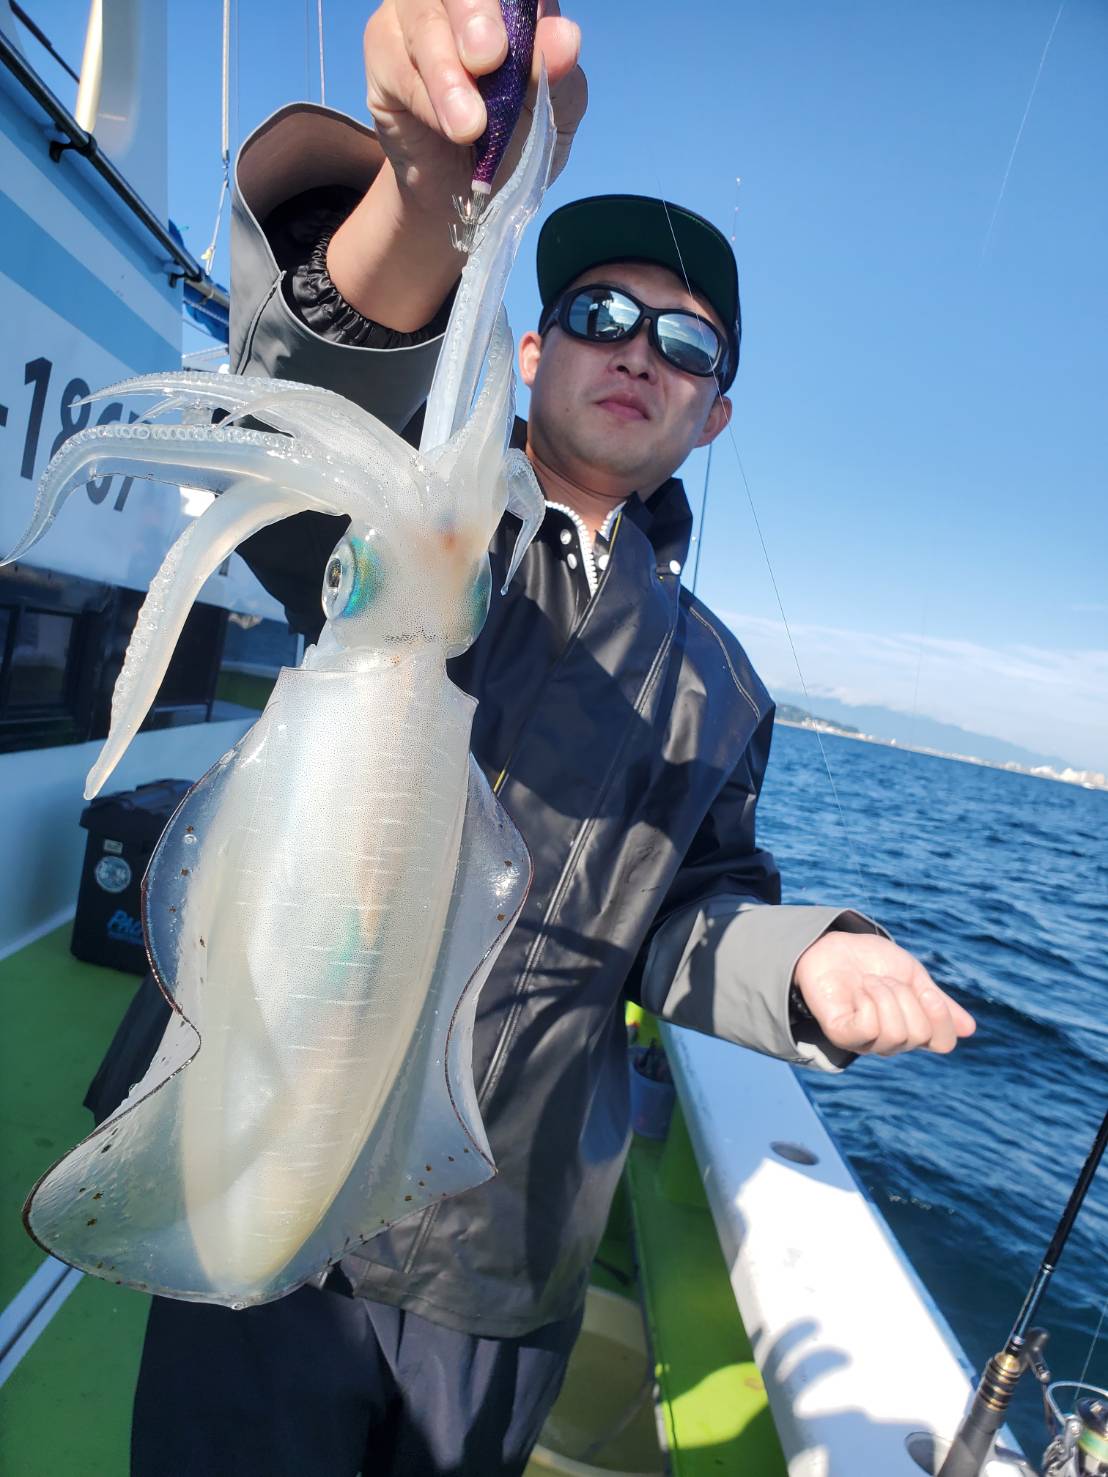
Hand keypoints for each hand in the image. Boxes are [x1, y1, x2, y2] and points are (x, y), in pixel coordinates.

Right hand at [362, 0, 586, 205]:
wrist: (469, 195)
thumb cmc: (516, 139)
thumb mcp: (552, 112)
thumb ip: (559, 73)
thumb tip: (565, 38)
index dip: (507, 1)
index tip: (514, 40)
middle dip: (474, 14)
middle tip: (489, 59)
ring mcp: (415, 14)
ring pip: (423, 20)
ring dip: (447, 74)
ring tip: (471, 125)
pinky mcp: (382, 50)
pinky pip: (396, 62)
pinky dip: (425, 99)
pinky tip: (448, 128)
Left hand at [792, 931, 975, 1056]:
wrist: (832, 946)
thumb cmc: (871, 962)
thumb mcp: (912, 976)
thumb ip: (937, 1001)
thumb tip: (970, 1029)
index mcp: (913, 1027)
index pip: (944, 1042)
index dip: (941, 1017)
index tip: (926, 990)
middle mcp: (892, 1041)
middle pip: (919, 1034)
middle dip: (904, 996)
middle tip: (884, 979)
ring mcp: (866, 1040)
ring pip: (896, 1033)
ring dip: (885, 995)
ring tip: (868, 982)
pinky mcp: (843, 1034)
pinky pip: (869, 1029)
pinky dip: (868, 1002)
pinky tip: (858, 991)